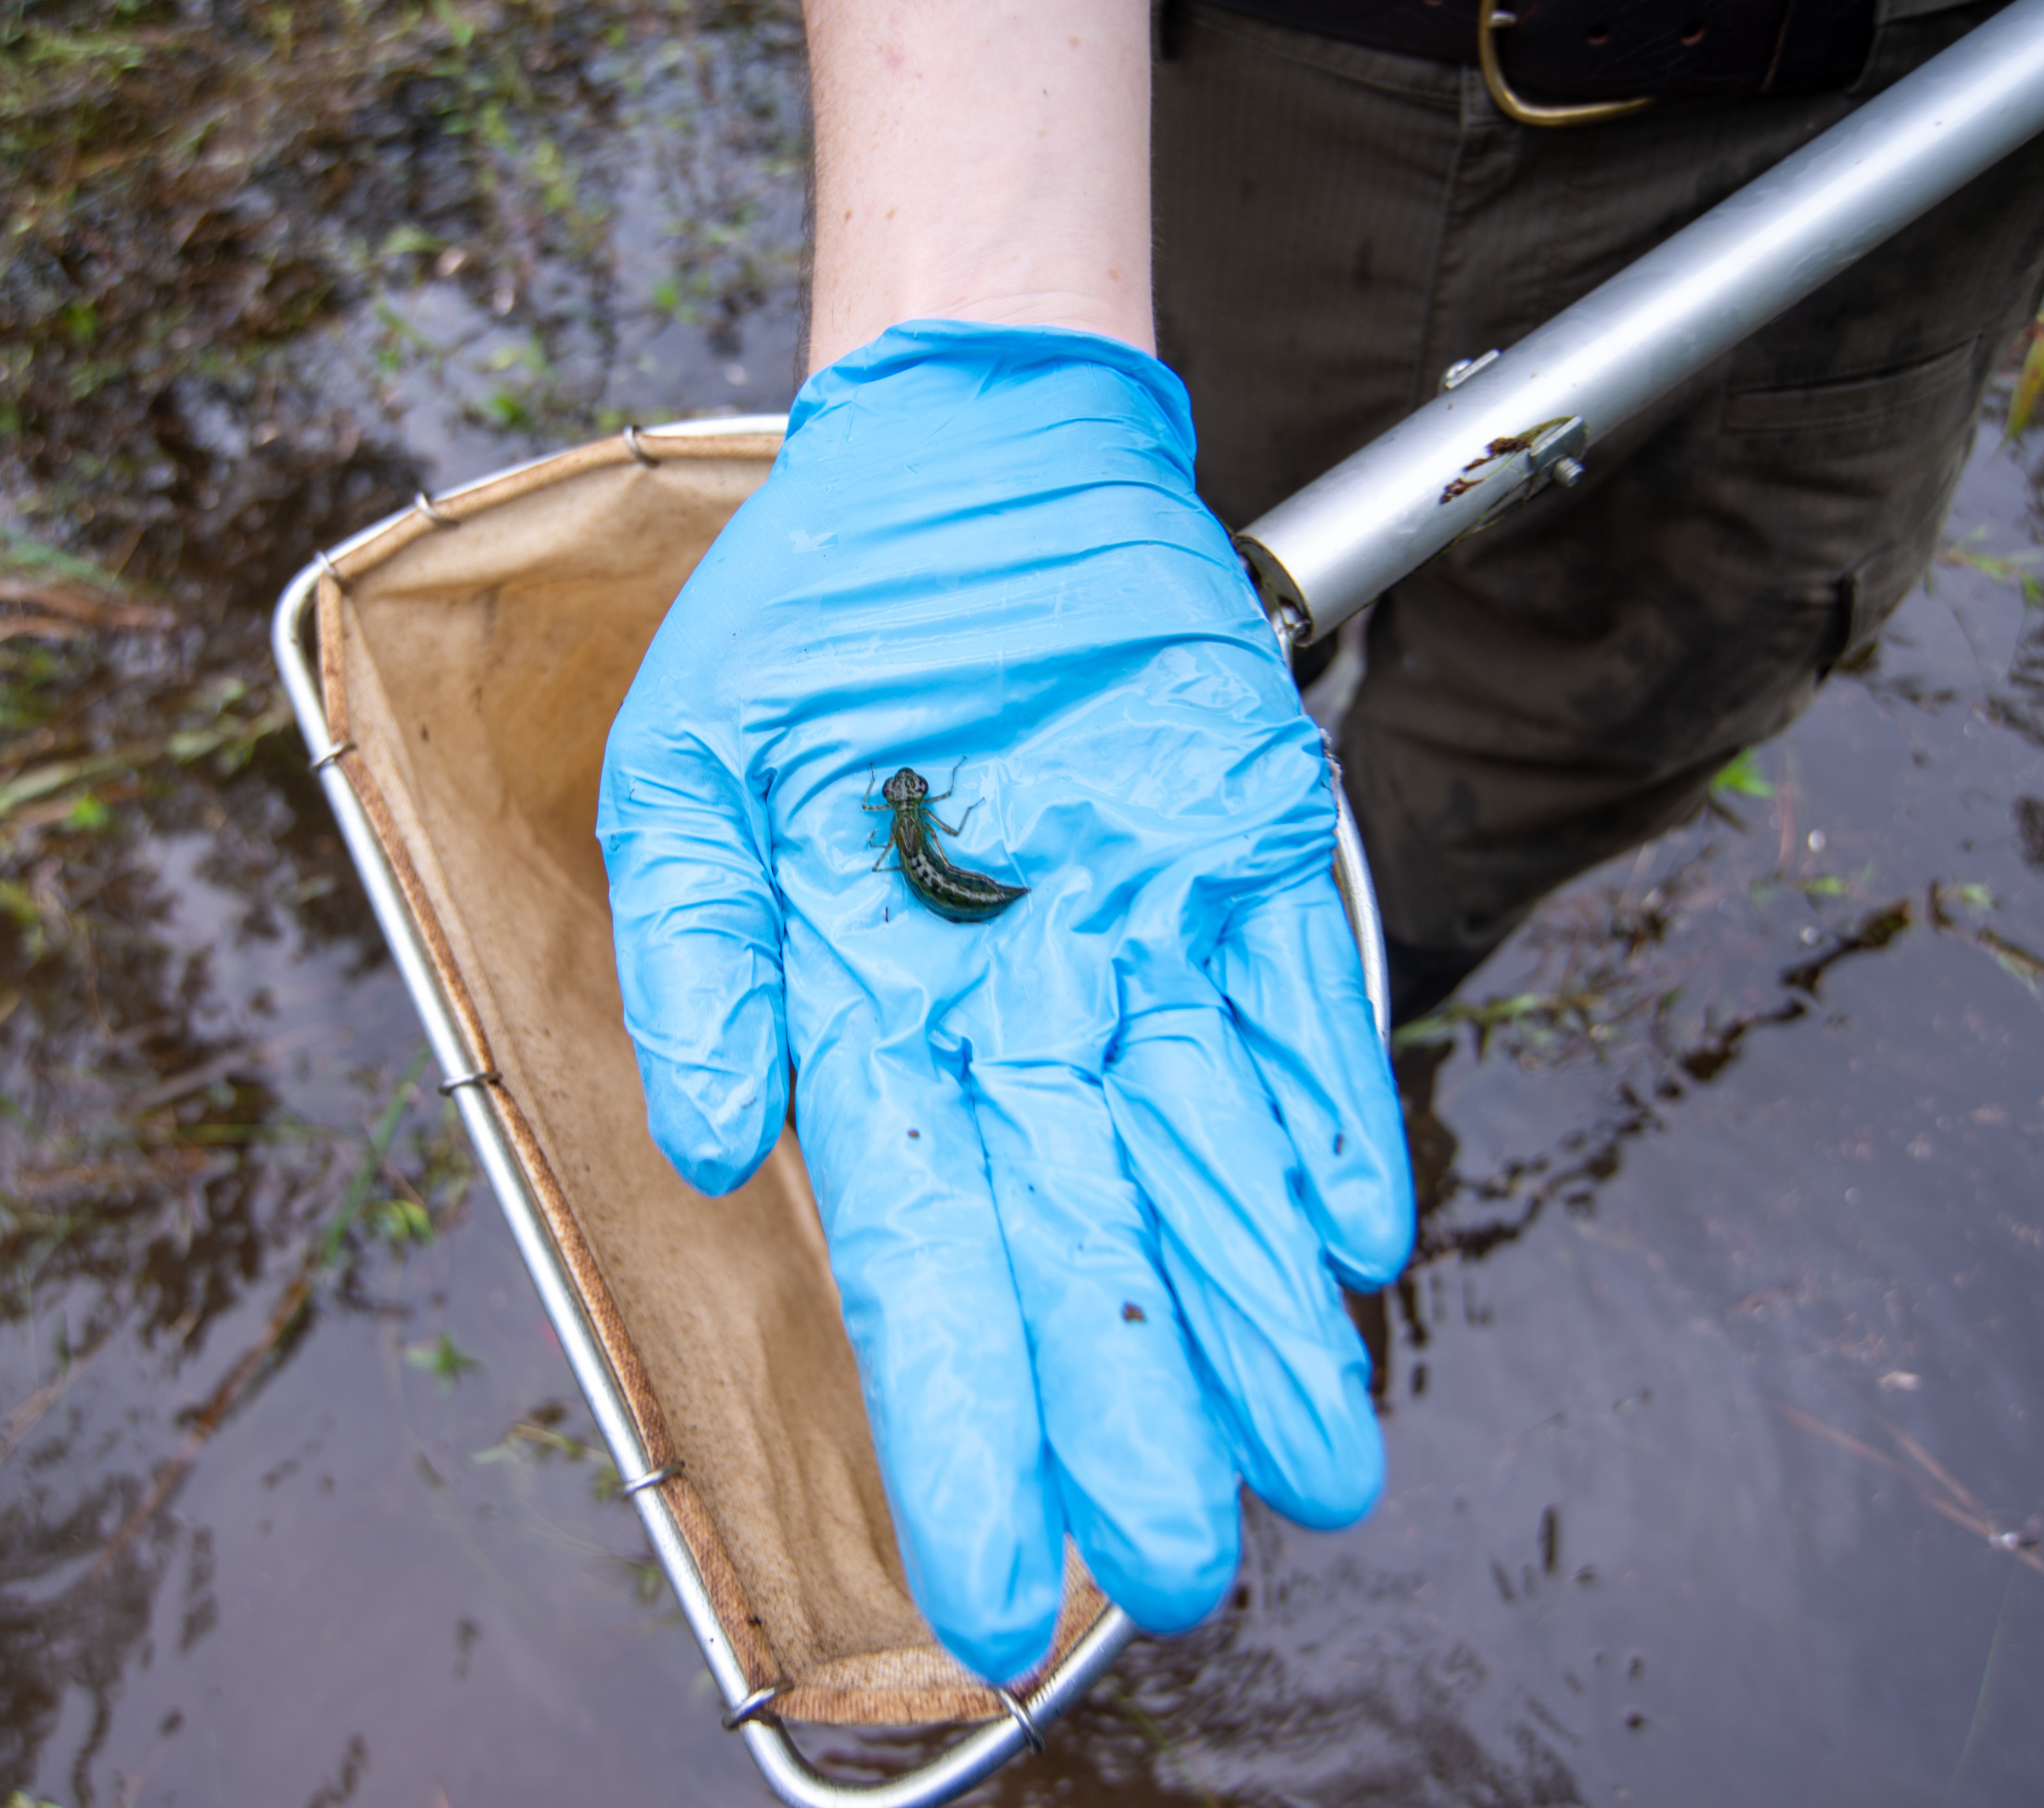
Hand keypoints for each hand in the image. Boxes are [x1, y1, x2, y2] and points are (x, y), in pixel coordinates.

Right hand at [597, 321, 1412, 1680]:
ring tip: (1316, 1467)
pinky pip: (1300, 1004)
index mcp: (872, 1015)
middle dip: (1128, 1409)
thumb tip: (711, 1138)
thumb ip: (695, 956)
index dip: (953, 1421)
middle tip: (1175, 1568)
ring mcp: (1144, 938)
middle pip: (1079, 1243)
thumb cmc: (814, 614)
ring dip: (1261, 1313)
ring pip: (1210, 1160)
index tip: (983, 1586)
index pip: (916, 1257)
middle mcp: (1016, 1011)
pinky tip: (1355, 1240)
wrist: (964, 457)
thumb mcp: (688, 771)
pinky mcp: (1251, 857)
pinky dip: (1330, 1114)